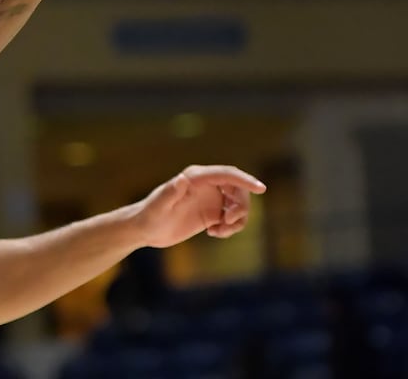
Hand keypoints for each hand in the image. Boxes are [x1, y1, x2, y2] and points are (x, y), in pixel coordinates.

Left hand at [132, 165, 265, 246]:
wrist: (146, 229)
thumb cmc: (149, 216)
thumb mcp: (158, 206)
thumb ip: (170, 192)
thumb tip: (182, 178)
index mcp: (196, 177)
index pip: (227, 174)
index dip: (245, 180)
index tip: (261, 189)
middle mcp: (206, 185)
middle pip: (238, 189)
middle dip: (241, 206)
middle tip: (228, 222)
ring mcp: (211, 199)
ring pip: (239, 204)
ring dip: (237, 220)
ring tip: (219, 231)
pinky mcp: (212, 213)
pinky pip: (233, 217)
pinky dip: (232, 227)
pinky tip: (214, 233)